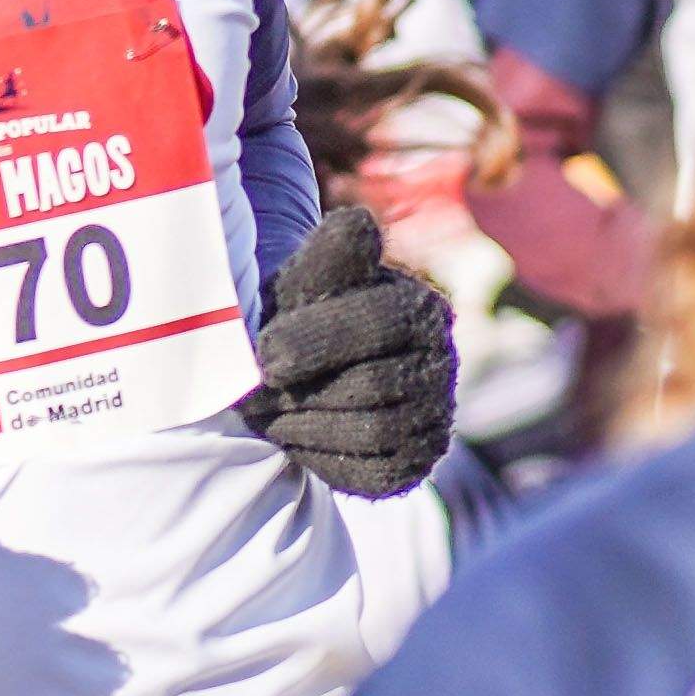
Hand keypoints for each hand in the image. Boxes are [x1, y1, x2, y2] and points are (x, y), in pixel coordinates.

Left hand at [245, 206, 457, 498]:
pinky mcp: (418, 459)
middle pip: (372, 385)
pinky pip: (375, 472)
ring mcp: (435, 413)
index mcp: (420, 307)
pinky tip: (296, 435)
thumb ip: (327, 256)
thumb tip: (358, 223)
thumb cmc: (297, 317)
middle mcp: (440, 360)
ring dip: (307, 424)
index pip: (379, 322)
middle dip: (304, 391)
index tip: (266, 354)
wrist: (299, 375)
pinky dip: (324, 458)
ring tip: (269, 412)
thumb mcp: (303, 282)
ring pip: (373, 430)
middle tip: (254, 394)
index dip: (316, 339)